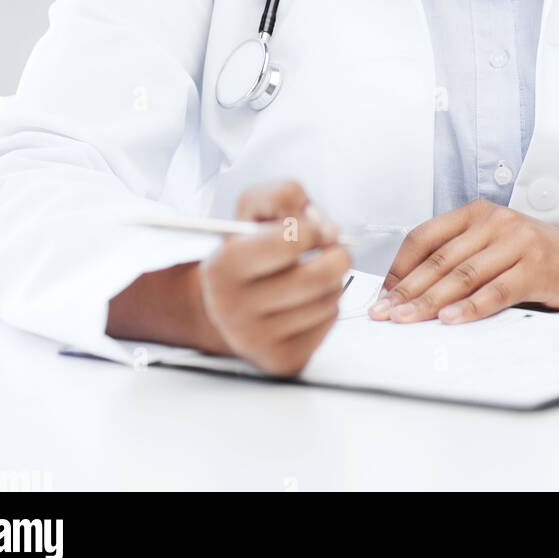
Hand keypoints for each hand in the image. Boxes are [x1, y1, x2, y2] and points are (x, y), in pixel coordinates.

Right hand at [198, 180, 350, 375]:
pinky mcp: (280, 361)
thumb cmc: (246, 250)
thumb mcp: (251, 209)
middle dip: (336, 255)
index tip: (312, 228)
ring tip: (310, 275)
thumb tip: (326, 228)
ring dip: (332, 280)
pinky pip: (328, 323)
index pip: (291, 240)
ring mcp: (256, 340)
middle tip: (329, 249)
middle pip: (320, 276)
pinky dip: (327, 306)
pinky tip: (305, 302)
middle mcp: (234, 308)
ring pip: (329, 299)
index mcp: (224, 265)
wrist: (222, 305)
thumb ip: (284, 196)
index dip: (313, 228)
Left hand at [369, 198, 558, 324]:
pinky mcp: (536, 266)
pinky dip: (471, 308)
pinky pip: (495, 290)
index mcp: (479, 212)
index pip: (426, 236)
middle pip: (440, 259)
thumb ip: (462, 259)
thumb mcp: (497, 248)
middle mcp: (496, 221)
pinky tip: (451, 321)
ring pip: (462, 276)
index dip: (401, 267)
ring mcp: (517, 241)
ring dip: (430, 302)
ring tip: (407, 320)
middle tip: (384, 313)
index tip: (383, 295)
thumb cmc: (541, 261)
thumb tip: (411, 290)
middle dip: (407, 290)